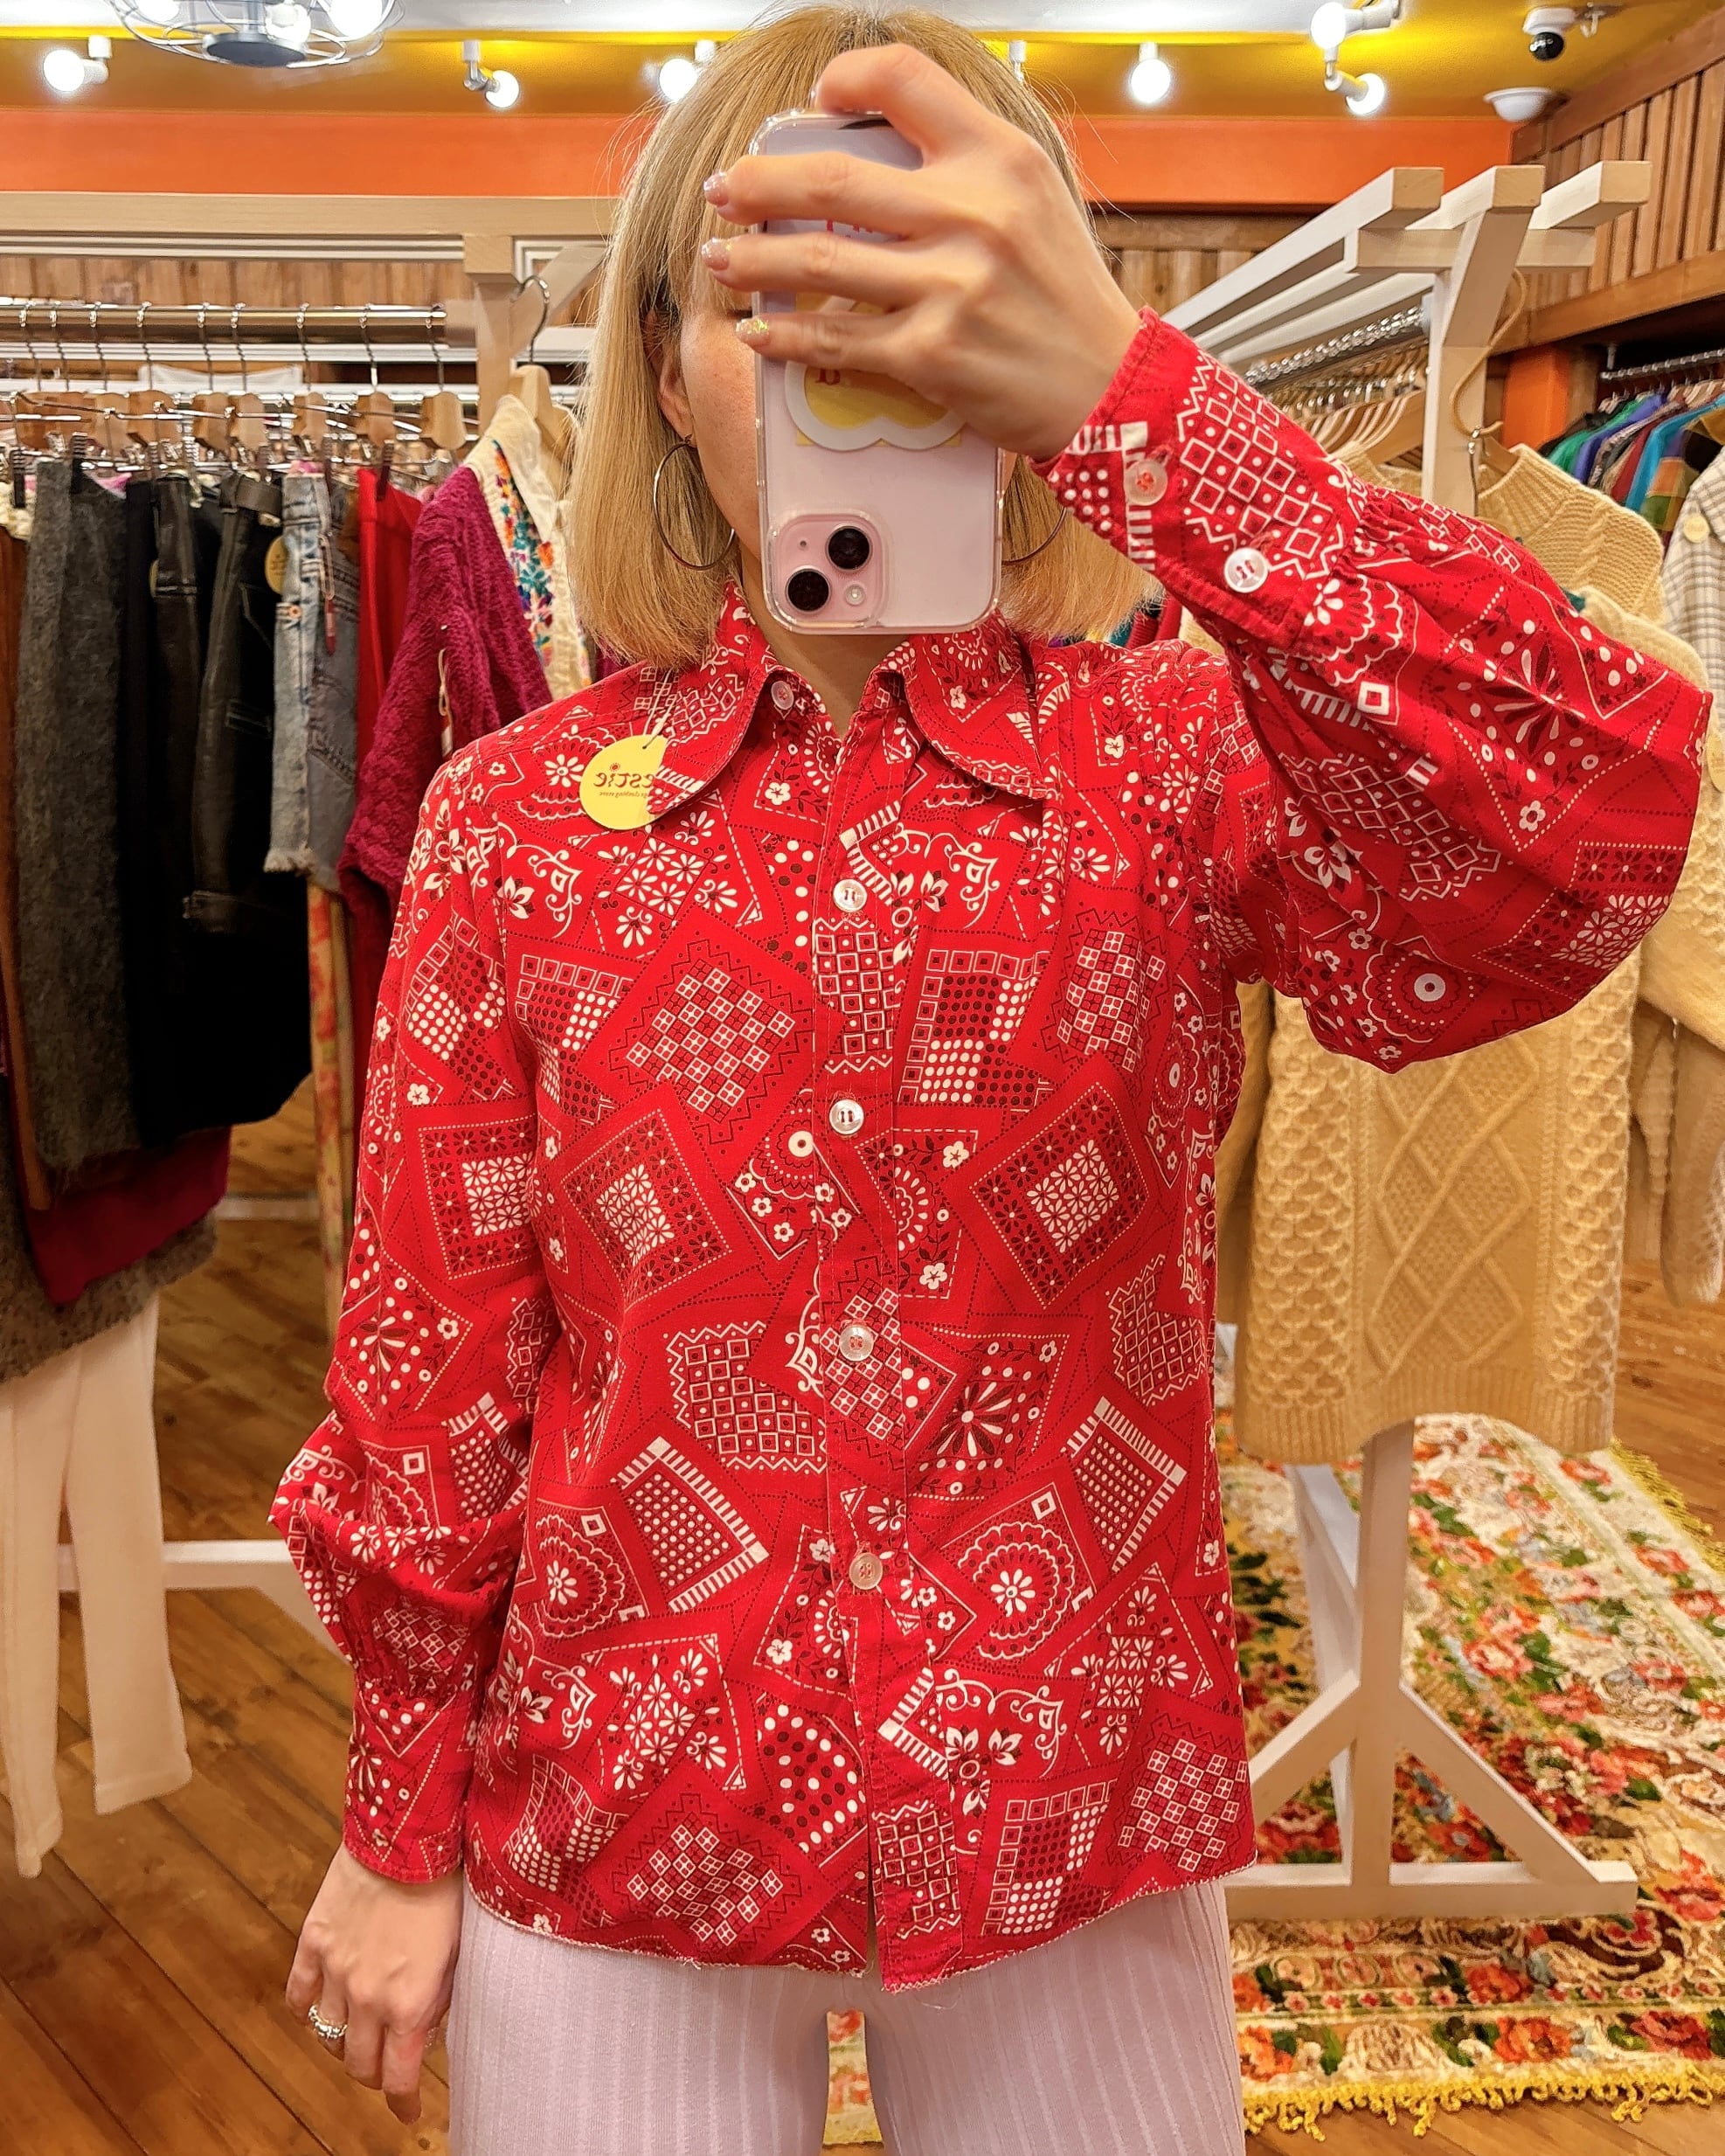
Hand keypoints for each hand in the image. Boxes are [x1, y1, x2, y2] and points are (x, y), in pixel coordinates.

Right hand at [286, 1843, 463, 2125]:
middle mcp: (368, 1997)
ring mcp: (335, 1971)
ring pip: (328, 2036)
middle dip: (373, 2074)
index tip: (409, 2111)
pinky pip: (299, 1996)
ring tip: (358, 2036)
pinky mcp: (313, 1942)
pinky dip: (307, 2010)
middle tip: (386, 2067)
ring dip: (343, 2044)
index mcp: (410, 2003)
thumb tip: (428, 2031)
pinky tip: (320, 2007)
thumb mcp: (459, 1952)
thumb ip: (440, 1999)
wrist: (410, 1834)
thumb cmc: (448, 1886)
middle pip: (358, 2064)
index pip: (397, 2078)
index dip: (401, 2103)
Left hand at [700, 42, 1144, 462]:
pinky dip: (785, 335)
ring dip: (754, 259)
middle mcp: (973, 213)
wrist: (1109, 387)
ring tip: (721, 256)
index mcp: (999, 159)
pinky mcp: (931, 353)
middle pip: (833, 179)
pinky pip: (836, 338)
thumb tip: (877, 150)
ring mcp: (950, 286)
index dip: (845, 81)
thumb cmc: (1065, 297)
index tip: (813, 103)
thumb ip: (966, 167)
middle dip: (759, 183)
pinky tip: (757, 329)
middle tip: (725, 190)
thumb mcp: (1036, 200)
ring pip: (819, 262)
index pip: (905, 80)